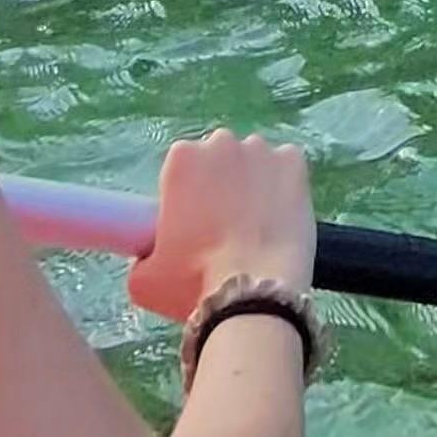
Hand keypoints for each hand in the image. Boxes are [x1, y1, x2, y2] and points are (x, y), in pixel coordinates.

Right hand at [127, 128, 315, 323]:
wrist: (254, 293)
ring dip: (252, 186)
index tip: (192, 227)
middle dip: (219, 187)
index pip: (181, 169)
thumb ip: (141, 257)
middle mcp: (221, 142)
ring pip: (253, 164)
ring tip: (255, 230)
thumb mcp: (145, 281)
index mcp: (181, 159)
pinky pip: (286, 168)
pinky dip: (284, 188)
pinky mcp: (294, 162)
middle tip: (223, 231)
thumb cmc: (194, 284)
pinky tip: (279, 219)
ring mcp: (261, 149)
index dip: (186, 198)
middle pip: (218, 161)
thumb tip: (147, 258)